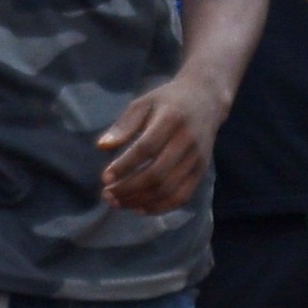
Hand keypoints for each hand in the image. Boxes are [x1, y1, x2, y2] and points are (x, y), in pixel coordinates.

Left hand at [95, 74, 227, 214]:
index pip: (146, 148)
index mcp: (171, 119)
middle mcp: (187, 141)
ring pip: (169, 189)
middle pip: (157, 174)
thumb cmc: (168, 101)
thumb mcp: (143, 103)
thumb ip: (124, 125)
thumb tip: (102, 146)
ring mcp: (197, 158)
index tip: (105, 177)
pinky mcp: (202, 171)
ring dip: (141, 200)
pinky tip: (140, 208)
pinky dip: (160, 207)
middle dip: (129, 188)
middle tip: (108, 194)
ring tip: (118, 202)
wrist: (206, 99)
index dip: (124, 166)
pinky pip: (182, 196)